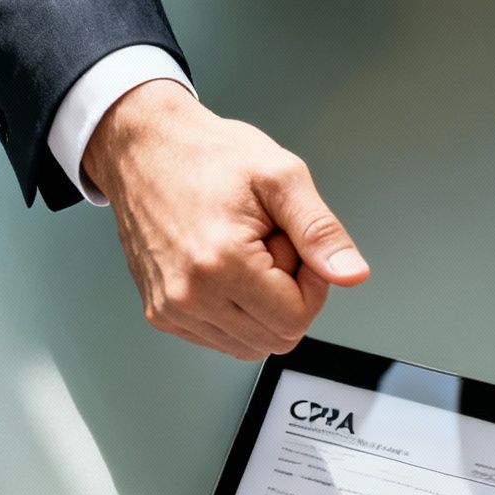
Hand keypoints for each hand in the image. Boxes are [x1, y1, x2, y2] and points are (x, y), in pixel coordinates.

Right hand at [84, 79, 368, 359]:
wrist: (144, 148)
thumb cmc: (206, 155)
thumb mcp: (280, 176)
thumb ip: (320, 231)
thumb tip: (351, 274)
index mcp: (221, 263)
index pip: (297, 319)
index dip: (311, 285)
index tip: (294, 246)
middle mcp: (189, 296)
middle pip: (277, 338)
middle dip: (287, 296)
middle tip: (267, 245)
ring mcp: (171, 310)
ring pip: (250, 345)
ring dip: (260, 306)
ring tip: (244, 253)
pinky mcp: (161, 315)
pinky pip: (221, 338)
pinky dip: (235, 311)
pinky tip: (224, 268)